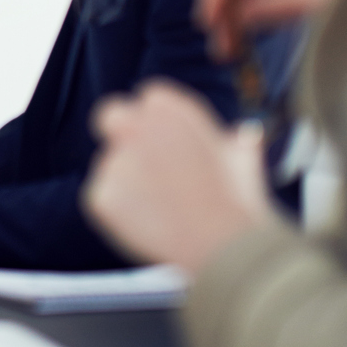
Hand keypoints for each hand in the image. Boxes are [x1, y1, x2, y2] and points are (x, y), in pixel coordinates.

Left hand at [84, 81, 271, 273]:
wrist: (224, 247)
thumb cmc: (237, 203)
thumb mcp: (243, 157)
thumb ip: (234, 140)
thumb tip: (245, 135)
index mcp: (168, 107)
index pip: (148, 99)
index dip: (156, 123)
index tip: (166, 143)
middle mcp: (134, 126)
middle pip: (111, 115)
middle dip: (120, 133)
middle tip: (138, 162)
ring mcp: (114, 161)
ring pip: (110, 166)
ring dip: (127, 183)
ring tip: (166, 212)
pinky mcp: (100, 196)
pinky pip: (102, 200)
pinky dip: (118, 213)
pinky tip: (150, 226)